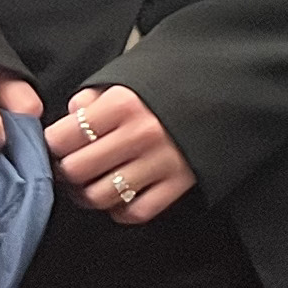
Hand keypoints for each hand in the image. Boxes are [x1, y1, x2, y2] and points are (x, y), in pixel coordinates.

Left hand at [52, 84, 192, 223]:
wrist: (234, 85)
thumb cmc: (175, 80)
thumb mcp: (132, 75)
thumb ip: (95, 95)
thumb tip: (71, 116)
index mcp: (123, 103)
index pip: (63, 137)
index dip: (53, 144)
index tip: (58, 145)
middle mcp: (139, 134)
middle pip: (76, 171)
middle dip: (67, 172)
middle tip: (71, 168)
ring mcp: (160, 162)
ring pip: (101, 197)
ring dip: (88, 195)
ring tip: (91, 185)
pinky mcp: (180, 183)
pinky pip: (137, 212)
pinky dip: (121, 211)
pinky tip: (121, 197)